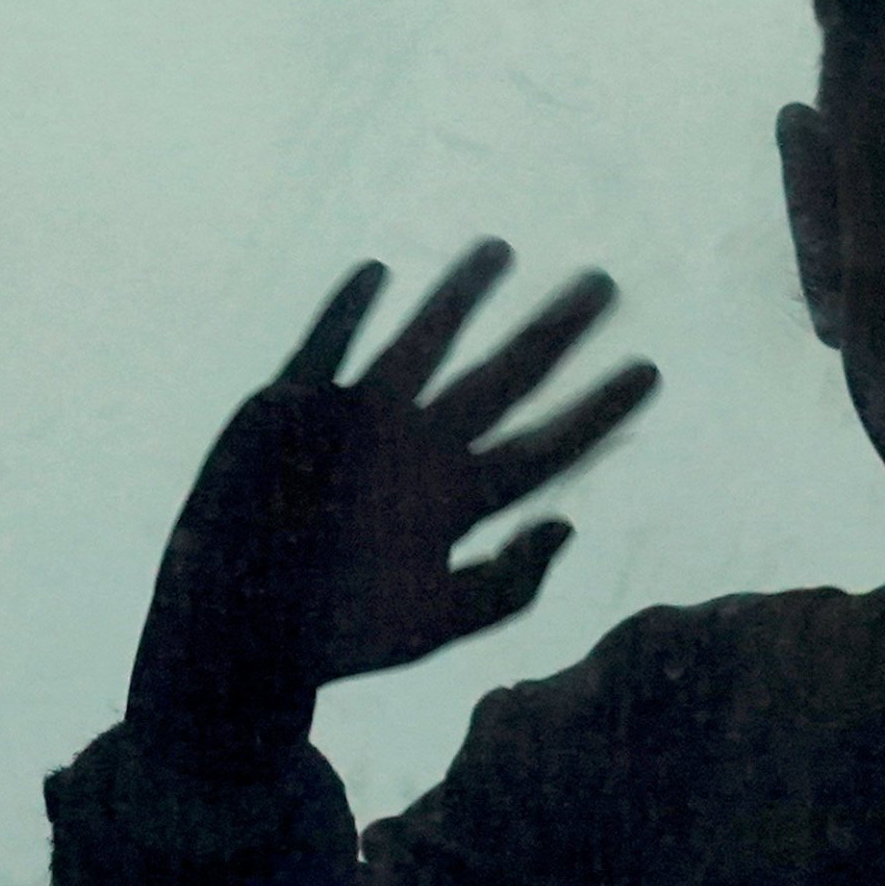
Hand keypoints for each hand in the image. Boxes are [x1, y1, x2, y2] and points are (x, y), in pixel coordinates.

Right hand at [125, 241, 658, 777]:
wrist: (234, 636)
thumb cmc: (335, 638)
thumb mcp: (434, 624)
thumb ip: (506, 585)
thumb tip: (570, 525)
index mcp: (458, 503)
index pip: (544, 447)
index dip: (597, 412)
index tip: (650, 371)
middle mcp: (418, 454)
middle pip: (502, 382)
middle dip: (553, 334)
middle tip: (604, 283)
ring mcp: (357, 426)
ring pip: (421, 346)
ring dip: (458, 298)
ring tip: (499, 247)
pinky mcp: (292, 410)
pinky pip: (325, 346)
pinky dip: (347, 311)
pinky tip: (378, 272)